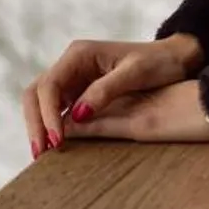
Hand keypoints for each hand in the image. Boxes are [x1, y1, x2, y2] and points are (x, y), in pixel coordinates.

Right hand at [22, 35, 202, 158]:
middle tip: (39, 152)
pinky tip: (55, 146)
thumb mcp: (134, 73)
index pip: (49, 84)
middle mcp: (71, 65)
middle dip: (35, 122)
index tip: (57, 140)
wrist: (173, 58)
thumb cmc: (157, 62)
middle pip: (37, 92)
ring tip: (42, 154)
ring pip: (42, 102)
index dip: (47, 113)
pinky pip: (57, 110)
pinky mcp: (79, 93)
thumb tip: (76, 115)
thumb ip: (104, 91)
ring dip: (39, 126)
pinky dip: (51, 127)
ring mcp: (74, 79)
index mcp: (79, 54)